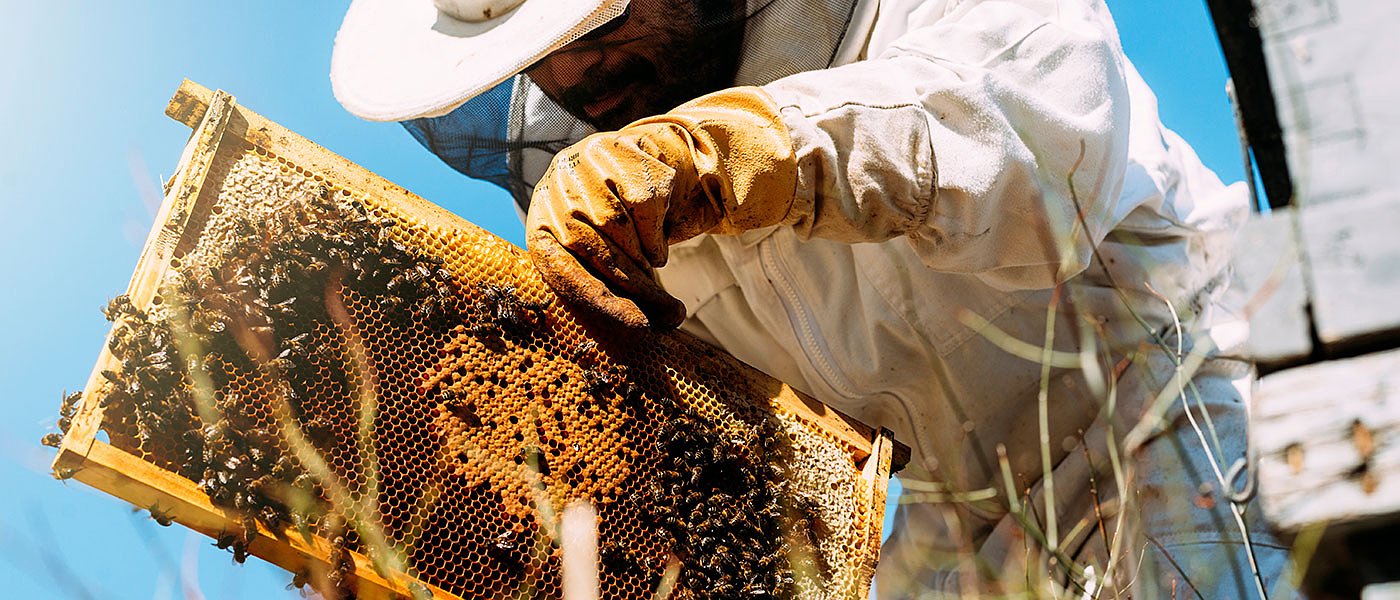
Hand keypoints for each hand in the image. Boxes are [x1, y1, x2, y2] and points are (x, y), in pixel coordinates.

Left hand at [526, 86, 796, 328]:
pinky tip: (657, 236)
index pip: (561, 269)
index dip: (599, 298)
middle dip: (637, 287)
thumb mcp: (601, 254)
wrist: (643, 160)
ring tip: (656, 266)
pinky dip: (657, 232)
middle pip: (595, 251)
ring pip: (620, 230)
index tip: (638, 323)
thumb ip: (608, 286)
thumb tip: (646, 326)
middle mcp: (555, 191)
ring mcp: (582, 169)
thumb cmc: (620, 225)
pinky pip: (644, 207)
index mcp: (541, 224)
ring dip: (648, 260)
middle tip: (670, 314)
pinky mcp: (615, 153)